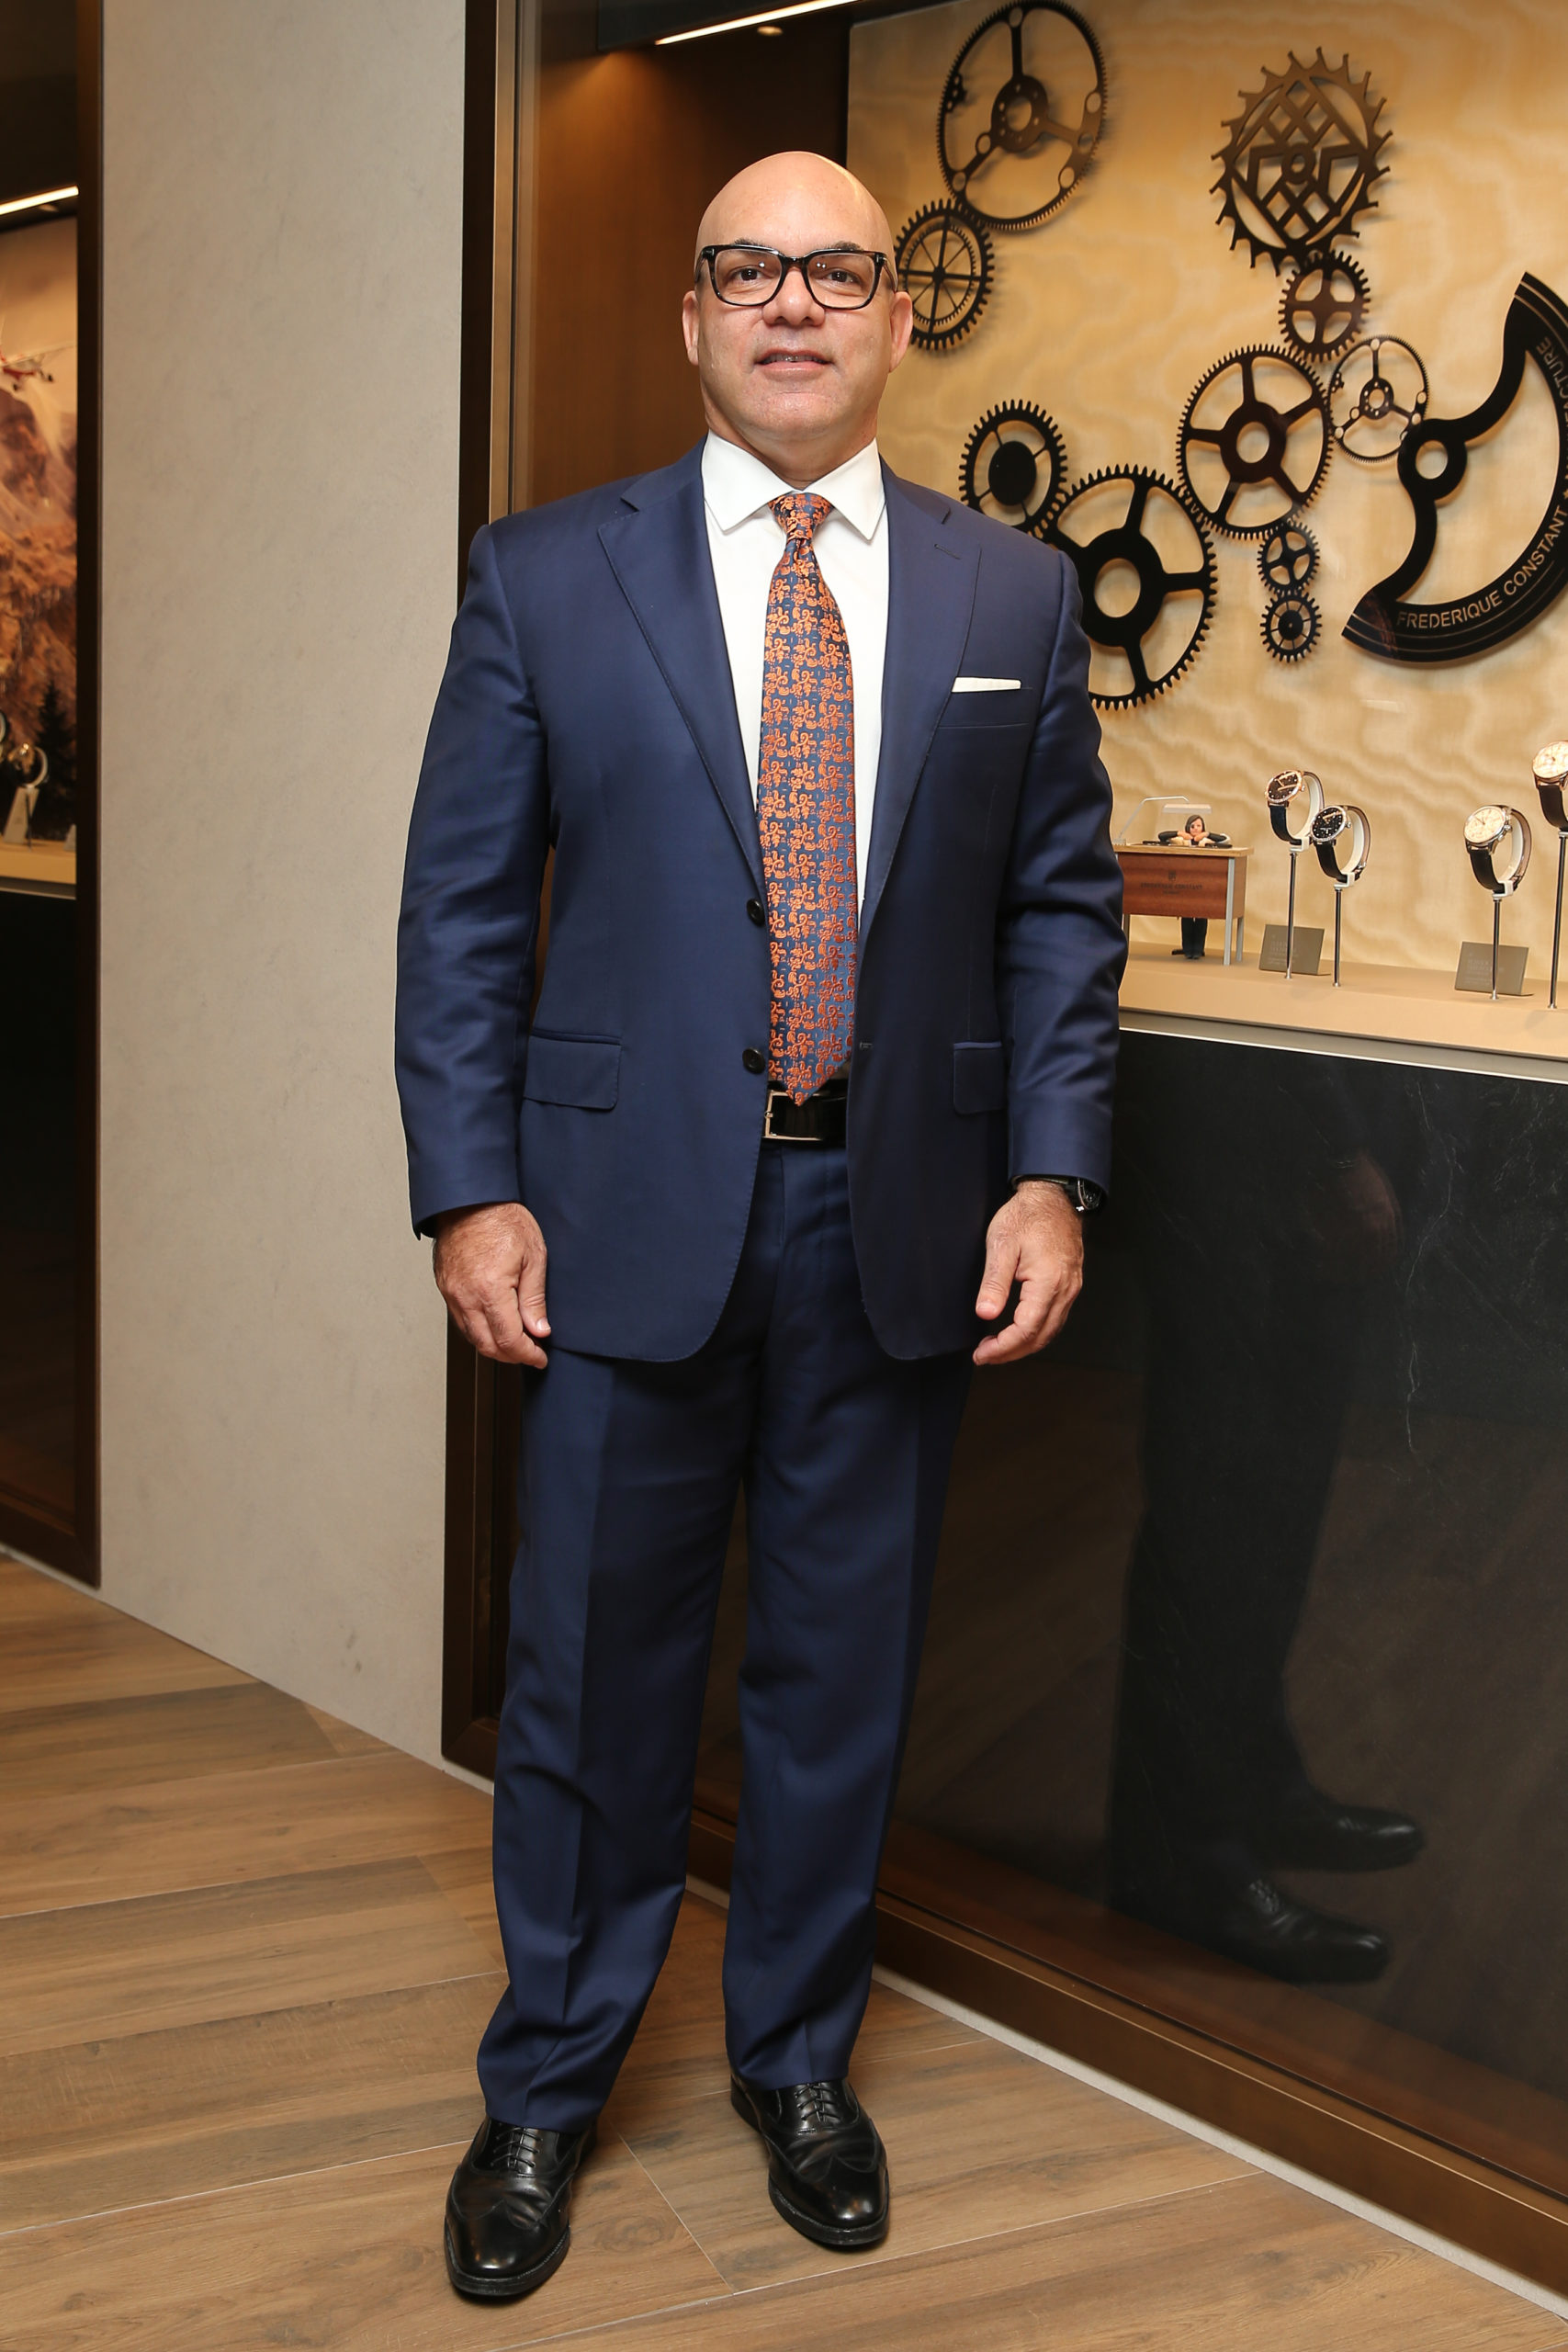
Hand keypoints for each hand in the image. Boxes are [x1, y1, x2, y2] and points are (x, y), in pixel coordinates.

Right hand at [433, 1202, 549, 1367]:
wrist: (470, 1198)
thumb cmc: (502, 1218)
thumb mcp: (533, 1256)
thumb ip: (535, 1298)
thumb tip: (539, 1329)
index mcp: (490, 1290)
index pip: (509, 1340)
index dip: (527, 1354)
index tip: (539, 1357)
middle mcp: (465, 1296)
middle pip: (487, 1346)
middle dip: (511, 1356)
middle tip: (530, 1353)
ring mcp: (451, 1293)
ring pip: (471, 1337)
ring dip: (494, 1346)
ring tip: (515, 1341)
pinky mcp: (445, 1287)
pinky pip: (460, 1321)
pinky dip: (478, 1331)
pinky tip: (494, 1325)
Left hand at [973, 1181, 1083, 1366]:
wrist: (1053, 1197)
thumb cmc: (1026, 1216)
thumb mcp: (1001, 1244)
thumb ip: (994, 1282)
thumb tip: (985, 1314)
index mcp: (1048, 1282)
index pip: (1026, 1330)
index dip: (1003, 1348)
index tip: (981, 1353)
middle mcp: (1065, 1290)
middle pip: (1041, 1338)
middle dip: (1012, 1352)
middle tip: (986, 1355)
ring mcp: (1071, 1288)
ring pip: (1051, 1331)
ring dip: (1025, 1345)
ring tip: (998, 1347)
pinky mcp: (1071, 1284)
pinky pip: (1056, 1318)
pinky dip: (1037, 1332)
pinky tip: (1019, 1330)